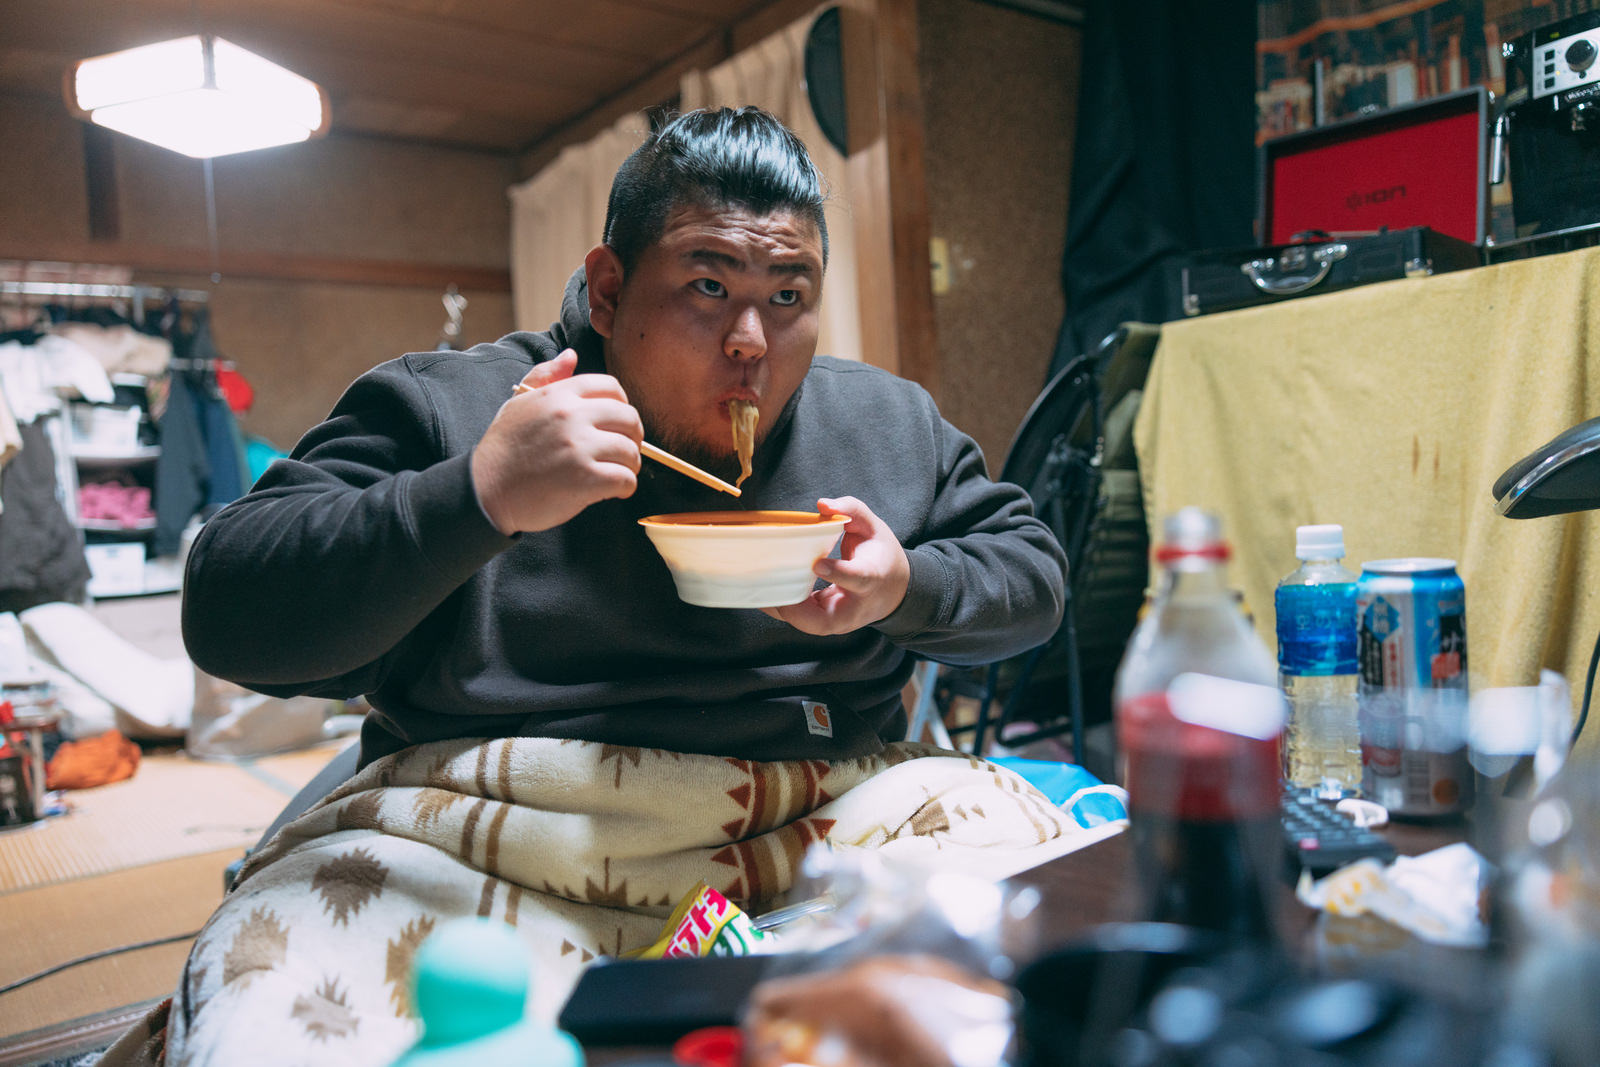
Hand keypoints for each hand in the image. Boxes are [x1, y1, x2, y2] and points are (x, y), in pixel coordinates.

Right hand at [471, 349, 642, 533]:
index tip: (617, 423)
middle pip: (629, 417)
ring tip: (617, 472)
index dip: (622, 405)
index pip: (611, 387)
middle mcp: (571, 416)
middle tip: (624, 451)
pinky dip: (625, 487)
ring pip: (630, 450)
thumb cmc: (504, 448)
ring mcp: (579, 447)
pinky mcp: (585, 479)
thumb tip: (571, 355)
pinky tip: (614, 490)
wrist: (486, 490)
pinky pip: (625, 479)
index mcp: (559, 394)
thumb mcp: (519, 402)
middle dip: (633, 436)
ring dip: (629, 465)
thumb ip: (546, 376)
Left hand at [762, 496, 909, 634]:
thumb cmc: (880, 557)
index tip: (817, 564)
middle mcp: (854, 607)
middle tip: (771, 583)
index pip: (857, 579)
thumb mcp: (874, 528)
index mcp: (872, 578)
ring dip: (781, 608)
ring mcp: (838, 621)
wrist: (893, 592)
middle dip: (795, 608)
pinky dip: (780, 607)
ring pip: (806, 625)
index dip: (837, 573)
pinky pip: (799, 621)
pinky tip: (760, 590)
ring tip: (757, 586)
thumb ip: (852, 510)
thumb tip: (823, 505)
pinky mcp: (825, 624)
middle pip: (824, 620)